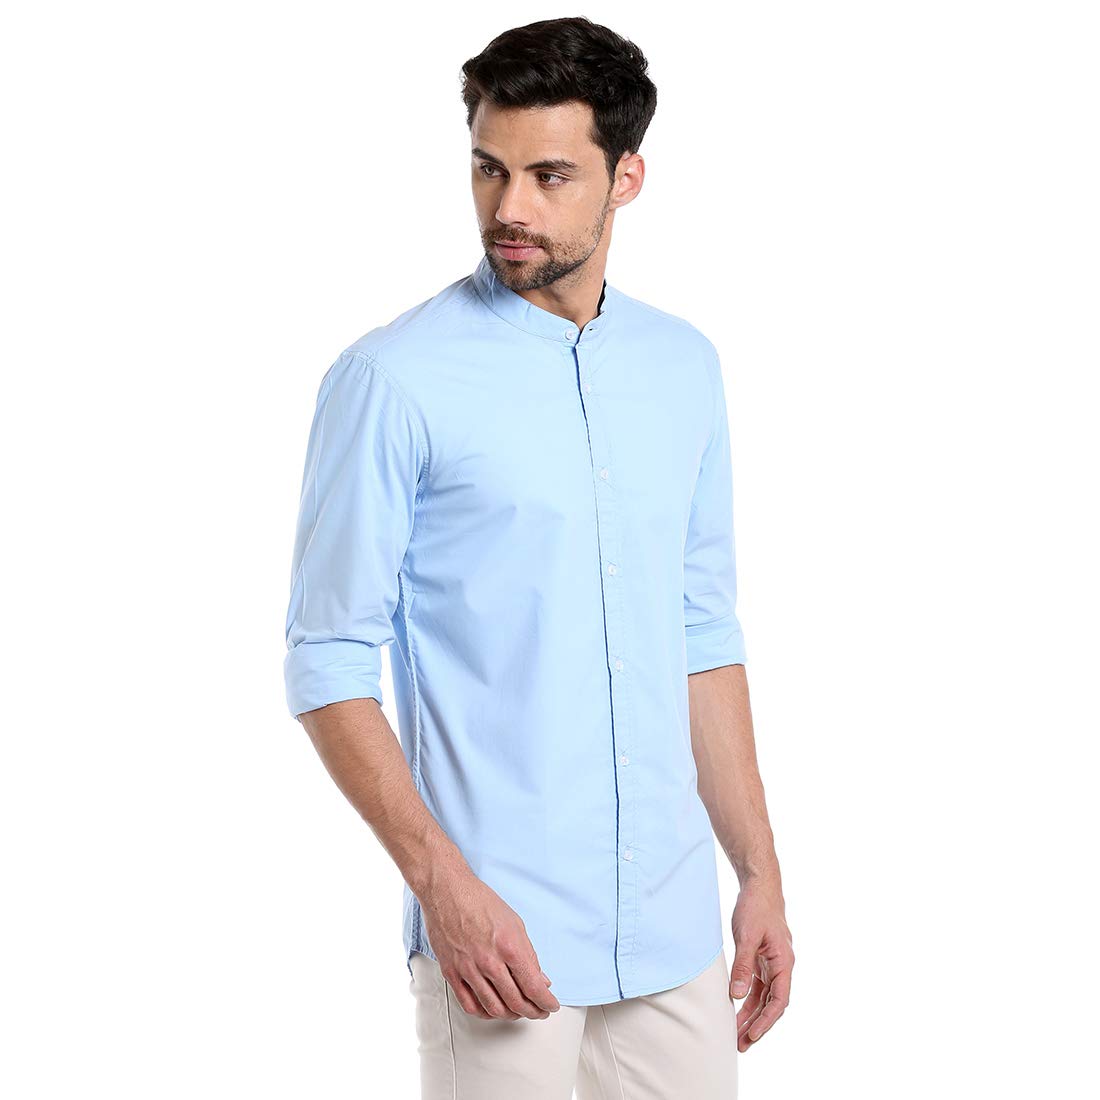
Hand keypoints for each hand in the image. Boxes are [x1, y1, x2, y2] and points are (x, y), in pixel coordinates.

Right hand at [420, 870, 560, 1020]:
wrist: (447, 891)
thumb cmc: (480, 901)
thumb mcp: (514, 922)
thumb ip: (528, 953)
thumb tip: (539, 978)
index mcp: (509, 947)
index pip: (533, 987)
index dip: (546, 1002)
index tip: (550, 1005)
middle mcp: (489, 961)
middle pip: (516, 1002)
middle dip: (532, 1011)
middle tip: (538, 1011)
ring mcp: (469, 969)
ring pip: (494, 1008)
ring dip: (511, 1015)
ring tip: (518, 1012)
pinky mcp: (452, 973)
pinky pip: (469, 1004)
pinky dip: (484, 1013)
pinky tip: (492, 1010)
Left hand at [728, 877, 793, 1050]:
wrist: (758, 885)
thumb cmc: (756, 907)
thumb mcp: (747, 936)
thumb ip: (743, 965)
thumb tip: (737, 995)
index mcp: (784, 962)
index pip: (778, 1001)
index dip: (766, 1021)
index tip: (752, 1035)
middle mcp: (781, 966)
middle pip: (772, 1004)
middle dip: (758, 1025)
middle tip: (740, 1044)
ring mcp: (772, 964)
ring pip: (763, 997)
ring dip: (751, 1015)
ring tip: (736, 1034)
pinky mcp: (761, 959)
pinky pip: (756, 986)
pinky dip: (747, 999)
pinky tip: (736, 1010)